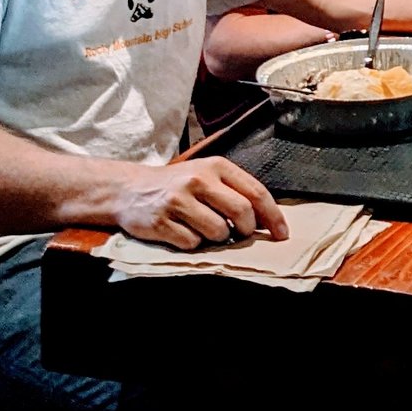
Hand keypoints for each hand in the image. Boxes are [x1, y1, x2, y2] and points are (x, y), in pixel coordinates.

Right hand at [113, 156, 287, 249]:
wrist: (129, 189)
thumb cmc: (177, 184)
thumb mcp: (207, 174)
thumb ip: (236, 190)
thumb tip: (268, 220)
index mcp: (216, 166)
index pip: (256, 193)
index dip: (273, 216)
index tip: (282, 233)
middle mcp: (198, 180)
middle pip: (241, 213)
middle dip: (246, 230)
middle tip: (240, 234)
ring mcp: (178, 201)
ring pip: (218, 232)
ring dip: (217, 238)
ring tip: (203, 228)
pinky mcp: (161, 222)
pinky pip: (192, 244)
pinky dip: (193, 244)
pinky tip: (182, 231)